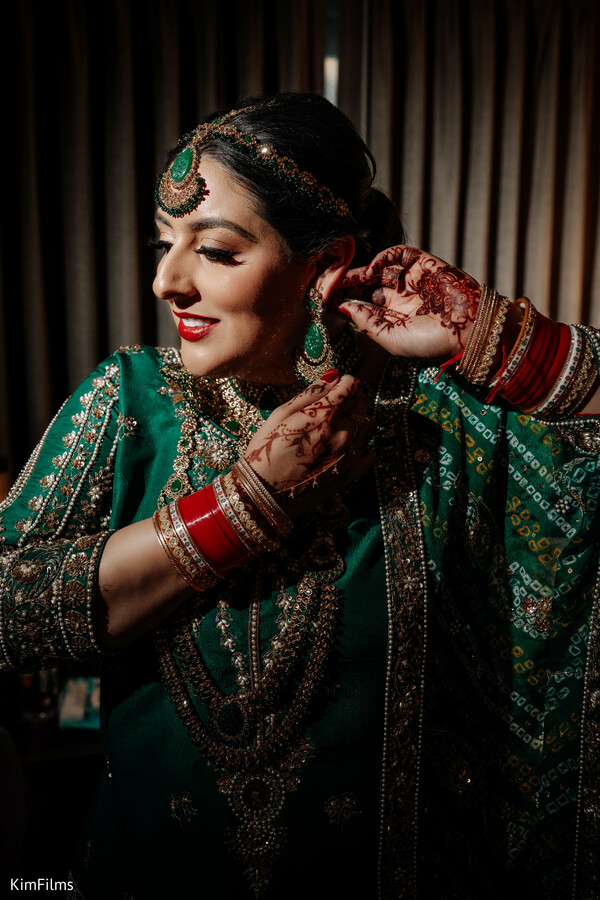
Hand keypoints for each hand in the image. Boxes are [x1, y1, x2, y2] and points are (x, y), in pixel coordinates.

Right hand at [243, 372, 373, 515]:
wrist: (265, 493)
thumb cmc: (266, 451)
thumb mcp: (281, 414)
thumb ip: (310, 393)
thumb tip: (332, 377)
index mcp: (324, 415)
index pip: (351, 386)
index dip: (345, 381)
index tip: (338, 383)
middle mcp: (342, 433)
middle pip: (363, 403)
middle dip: (353, 398)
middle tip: (336, 403)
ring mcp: (349, 455)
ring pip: (369, 426)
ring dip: (359, 420)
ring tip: (338, 425)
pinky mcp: (351, 474)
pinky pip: (369, 452)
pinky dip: (362, 445)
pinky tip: (345, 446)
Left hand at [335, 245, 480, 359]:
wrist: (469, 330)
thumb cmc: (432, 343)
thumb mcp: (392, 340)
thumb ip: (367, 323)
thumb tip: (342, 306)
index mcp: (394, 320)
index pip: (363, 306)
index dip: (344, 300)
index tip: (323, 298)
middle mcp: (402, 300)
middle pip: (367, 286)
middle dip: (347, 283)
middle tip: (326, 281)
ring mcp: (413, 281)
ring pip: (381, 270)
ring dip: (361, 270)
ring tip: (342, 274)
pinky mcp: (426, 265)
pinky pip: (401, 254)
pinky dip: (385, 256)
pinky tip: (372, 268)